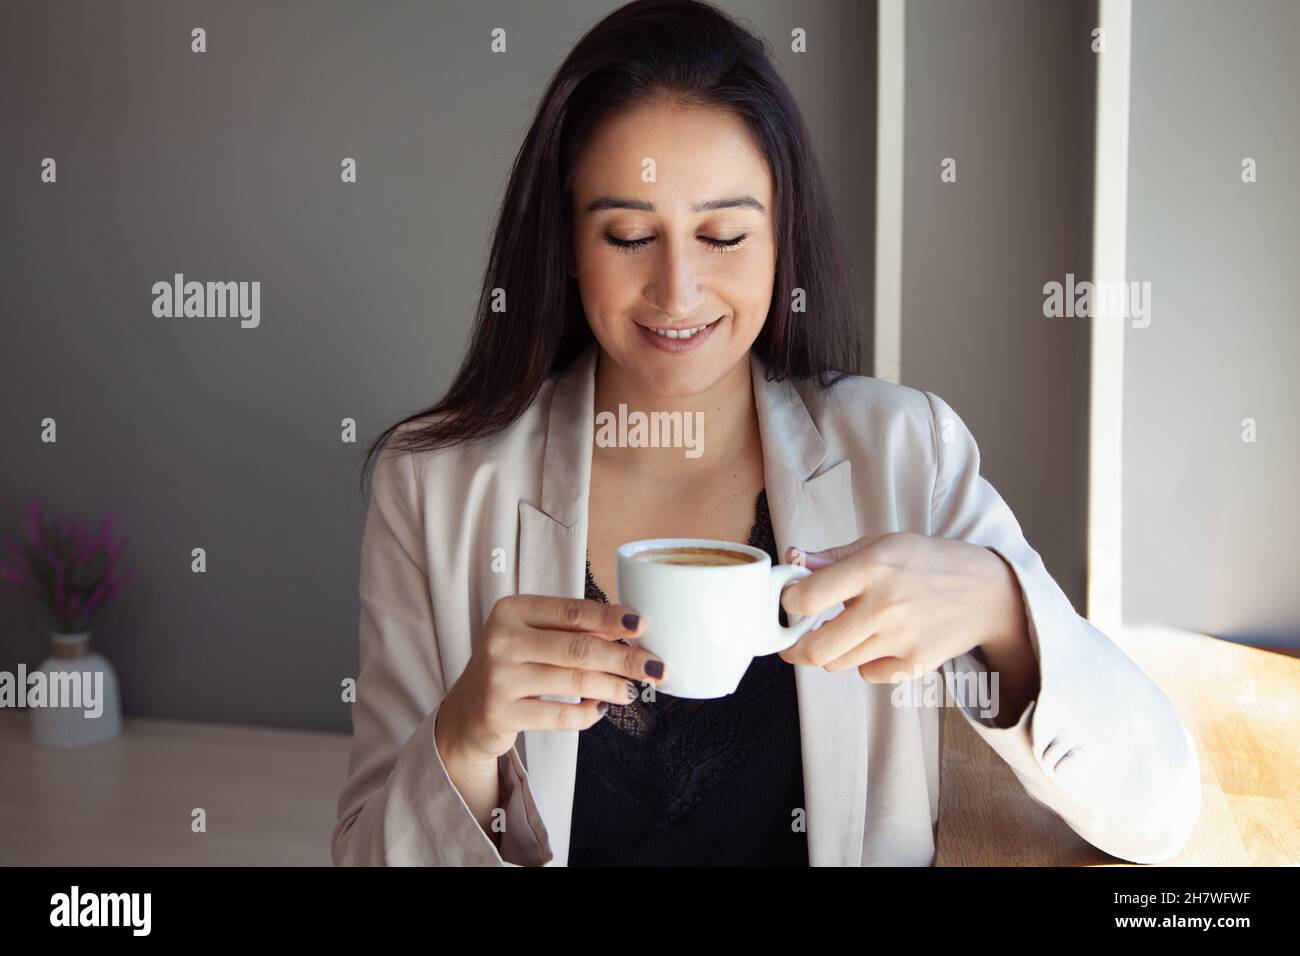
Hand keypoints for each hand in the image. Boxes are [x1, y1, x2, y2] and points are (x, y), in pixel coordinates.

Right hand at [435, 595, 666, 768]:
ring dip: (611, 687)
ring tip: (631, 691)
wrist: (466, 711)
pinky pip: (559, 717)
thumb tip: (628, 630)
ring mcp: (499, 678)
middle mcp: (501, 640)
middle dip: (623, 658)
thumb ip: (573, 630)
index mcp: (512, 611)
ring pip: (572, 682)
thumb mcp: (534, 637)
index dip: (610, 618)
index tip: (641, 625)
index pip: (571, 611)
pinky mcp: (501, 714)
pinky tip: (601, 709)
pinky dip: (587, 714)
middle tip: (654, 666)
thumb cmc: (511, 664)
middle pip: (577, 648)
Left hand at [778, 532, 1031, 685]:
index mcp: (872, 568)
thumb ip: (835, 557)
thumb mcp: (882, 544)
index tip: (791, 601)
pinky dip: (864, 662)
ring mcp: (900, 639)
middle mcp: (884, 606)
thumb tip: (794, 561)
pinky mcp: (914, 664)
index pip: (808, 597)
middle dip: (795, 648)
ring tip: (842, 633)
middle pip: (816, 648)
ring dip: (831, 652)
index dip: (789, 603)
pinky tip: (877, 643)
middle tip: (793, 641)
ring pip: (837, 663)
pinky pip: (867, 674)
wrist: (985, 592)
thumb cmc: (929, 563)